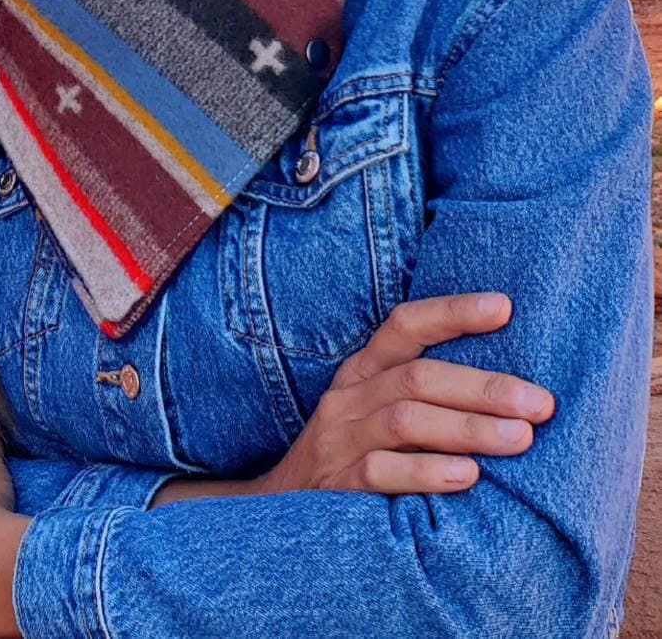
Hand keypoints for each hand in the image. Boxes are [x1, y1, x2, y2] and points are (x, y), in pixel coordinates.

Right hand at [151, 292, 555, 506]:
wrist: (276, 512)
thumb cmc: (353, 458)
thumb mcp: (376, 414)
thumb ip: (423, 397)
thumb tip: (511, 390)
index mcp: (363, 372)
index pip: (404, 326)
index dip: (452, 312)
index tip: (505, 307)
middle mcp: (349, 397)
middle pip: (417, 376)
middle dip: (484, 387)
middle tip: (541, 403)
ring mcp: (339, 439)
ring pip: (404, 419)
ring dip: (467, 426)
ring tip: (520, 438)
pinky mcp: (336, 484)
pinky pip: (381, 471)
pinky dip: (427, 471)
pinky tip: (468, 476)